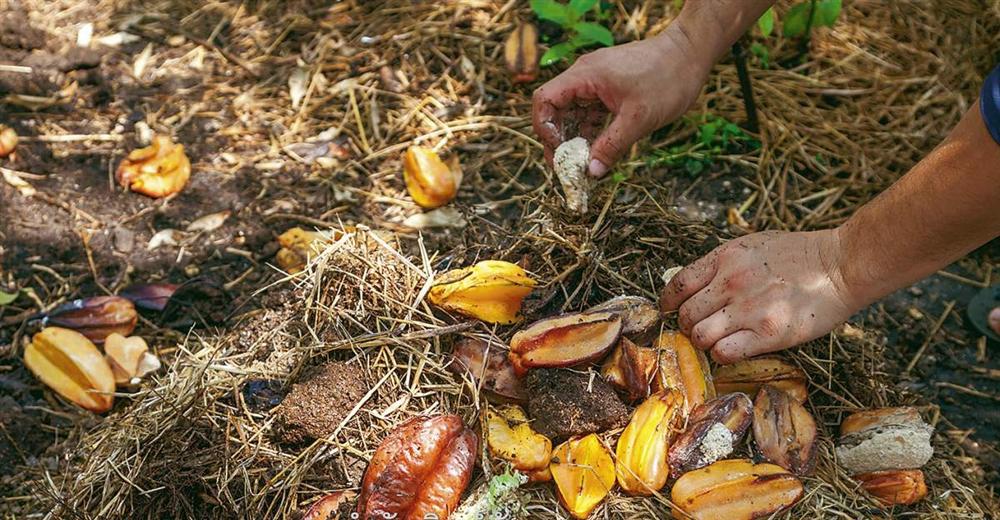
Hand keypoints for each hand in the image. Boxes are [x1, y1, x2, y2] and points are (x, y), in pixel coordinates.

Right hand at [532, 24, 710, 176]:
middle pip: (555, 108)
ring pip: (572, 111)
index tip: (559, 152)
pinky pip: (589, 109)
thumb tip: (591, 173)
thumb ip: (611, 146)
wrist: (691, 53)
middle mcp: (585, 75)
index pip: (544, 100)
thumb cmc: (668, 79)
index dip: (544, 129)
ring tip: (582, 162)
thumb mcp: (638, 119)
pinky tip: (596, 148)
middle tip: (567, 166)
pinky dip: (590, 129)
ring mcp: (596, 80)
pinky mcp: (608, 86)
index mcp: (585, 75)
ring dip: (574, 136)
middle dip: (558, 138)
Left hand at [659, 229, 862, 362]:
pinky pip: (724, 353)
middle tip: (700, 328)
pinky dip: (723, 354)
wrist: (841, 265)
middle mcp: (731, 282)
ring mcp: (749, 309)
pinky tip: (735, 347)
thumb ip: (721, 264)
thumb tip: (692, 287)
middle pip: (685, 315)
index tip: (670, 310)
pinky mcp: (768, 333)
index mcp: (725, 257)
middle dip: (687, 325)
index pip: (677, 285)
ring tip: (718, 339)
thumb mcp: (752, 246)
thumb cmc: (798, 255)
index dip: (668, 302)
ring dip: (704, 342)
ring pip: (699, 336)